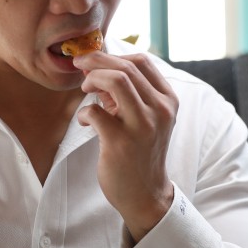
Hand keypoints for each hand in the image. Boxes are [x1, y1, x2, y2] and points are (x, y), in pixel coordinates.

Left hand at [74, 51, 176, 240]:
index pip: (142, 61)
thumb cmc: (140, 151)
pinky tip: (85, 121)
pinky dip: (84, 112)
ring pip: (116, 80)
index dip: (113, 55)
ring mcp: (142, 126)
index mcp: (168, 100)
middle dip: (96, 61)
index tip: (95, 60)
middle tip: (80, 66)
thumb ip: (126, 93)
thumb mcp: (143, 117)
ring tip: (85, 90)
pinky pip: (95, 111)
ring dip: (93, 79)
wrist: (145, 192)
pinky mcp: (121, 142)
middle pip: (126, 67)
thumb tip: (97, 68)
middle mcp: (160, 110)